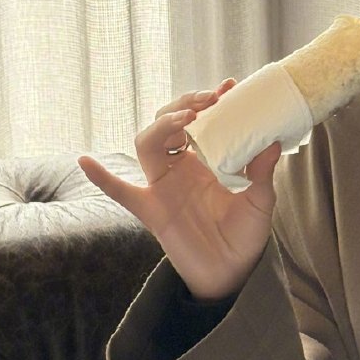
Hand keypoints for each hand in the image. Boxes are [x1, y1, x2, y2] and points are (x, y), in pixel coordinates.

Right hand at [78, 80, 281, 301]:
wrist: (232, 273)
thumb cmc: (245, 235)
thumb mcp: (260, 201)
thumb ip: (262, 173)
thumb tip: (273, 142)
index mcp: (206, 160)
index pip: (200, 121)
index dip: (208, 102)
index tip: (227, 86)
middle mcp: (181, 168)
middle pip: (168, 124)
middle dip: (185, 106)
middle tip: (210, 100)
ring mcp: (163, 187)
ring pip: (147, 144)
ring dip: (161, 127)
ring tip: (186, 119)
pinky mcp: (151, 210)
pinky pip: (120, 192)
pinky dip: (101, 177)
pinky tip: (86, 161)